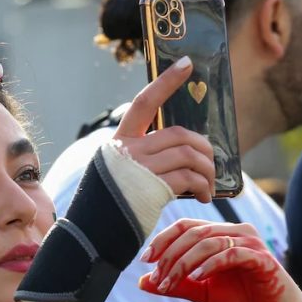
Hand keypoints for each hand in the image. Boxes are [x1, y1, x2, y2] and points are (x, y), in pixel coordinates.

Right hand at [114, 56, 215, 202]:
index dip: (167, 82)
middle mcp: (128, 150)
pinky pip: (189, 178)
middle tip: (210, 163)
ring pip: (188, 155)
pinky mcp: (152, 187)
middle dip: (202, 147)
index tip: (188, 64)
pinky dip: (203, 187)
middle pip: (178, 134)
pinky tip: (204, 197)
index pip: (144, 103)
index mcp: (118, 142)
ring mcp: (139, 168)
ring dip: (206, 170)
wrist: (91, 236)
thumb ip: (139, 159)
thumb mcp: (117, 174)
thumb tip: (176, 156)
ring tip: (208, 185)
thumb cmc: (108, 209)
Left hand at [137, 219, 301, 301]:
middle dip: (170, 256)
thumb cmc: (240, 299)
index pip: (185, 226)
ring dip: (184, 263)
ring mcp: (250, 242)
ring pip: (208, 242)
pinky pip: (230, 254)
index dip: (162, 240)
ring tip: (171, 283)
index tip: (144, 260)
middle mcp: (235, 232)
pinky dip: (210, 265)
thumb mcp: (200, 292)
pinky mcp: (261, 257)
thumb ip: (175, 284)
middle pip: (193, 233)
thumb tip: (140, 282)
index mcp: (220, 234)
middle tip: (156, 278)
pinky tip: (196, 278)